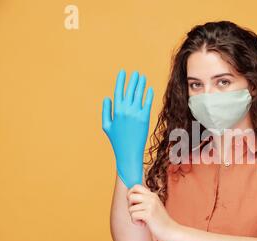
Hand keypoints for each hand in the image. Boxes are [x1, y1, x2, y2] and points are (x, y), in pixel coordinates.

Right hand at [102, 69, 153, 187]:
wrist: (129, 152)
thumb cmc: (117, 140)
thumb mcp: (106, 126)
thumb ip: (106, 111)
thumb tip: (107, 97)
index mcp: (116, 110)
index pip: (119, 91)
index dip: (121, 80)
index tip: (123, 72)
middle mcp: (126, 110)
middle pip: (130, 90)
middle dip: (132, 80)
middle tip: (135, 72)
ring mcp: (136, 114)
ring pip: (139, 95)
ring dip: (141, 84)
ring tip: (143, 77)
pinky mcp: (145, 118)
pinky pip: (147, 103)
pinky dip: (149, 95)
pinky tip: (150, 89)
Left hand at [127, 184, 179, 240]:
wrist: (170, 230)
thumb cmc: (160, 220)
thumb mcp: (153, 206)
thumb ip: (144, 200)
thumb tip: (129, 195)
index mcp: (153, 195)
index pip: (136, 186)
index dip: (130, 193)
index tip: (133, 203)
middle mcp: (152, 198)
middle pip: (130, 196)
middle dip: (129, 206)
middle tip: (136, 212)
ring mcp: (151, 206)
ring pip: (131, 208)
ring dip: (134, 217)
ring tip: (142, 220)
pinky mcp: (149, 215)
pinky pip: (133, 215)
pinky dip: (135, 222)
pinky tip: (143, 224)